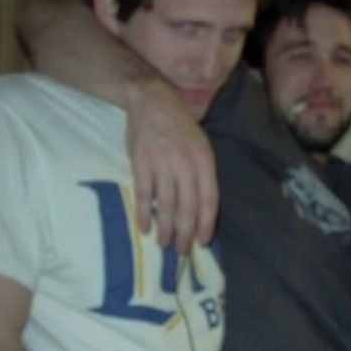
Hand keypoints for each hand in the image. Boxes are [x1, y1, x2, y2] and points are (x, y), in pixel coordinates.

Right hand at [126, 79, 217, 253]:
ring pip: (166, 204)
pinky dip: (144, 213)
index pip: (209, 199)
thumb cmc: (181, 126)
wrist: (153, 100)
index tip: (202, 242)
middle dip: (185, 232)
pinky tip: (144, 228)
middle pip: (187, 206)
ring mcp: (162, 164)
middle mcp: (185, 164)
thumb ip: (203, 174)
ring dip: (166, 228)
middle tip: (182, 251)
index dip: (206, 223)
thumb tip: (202, 208)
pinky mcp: (140, 162)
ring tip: (165, 244)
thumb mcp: (202, 146)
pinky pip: (144, 194)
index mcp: (204, 161)